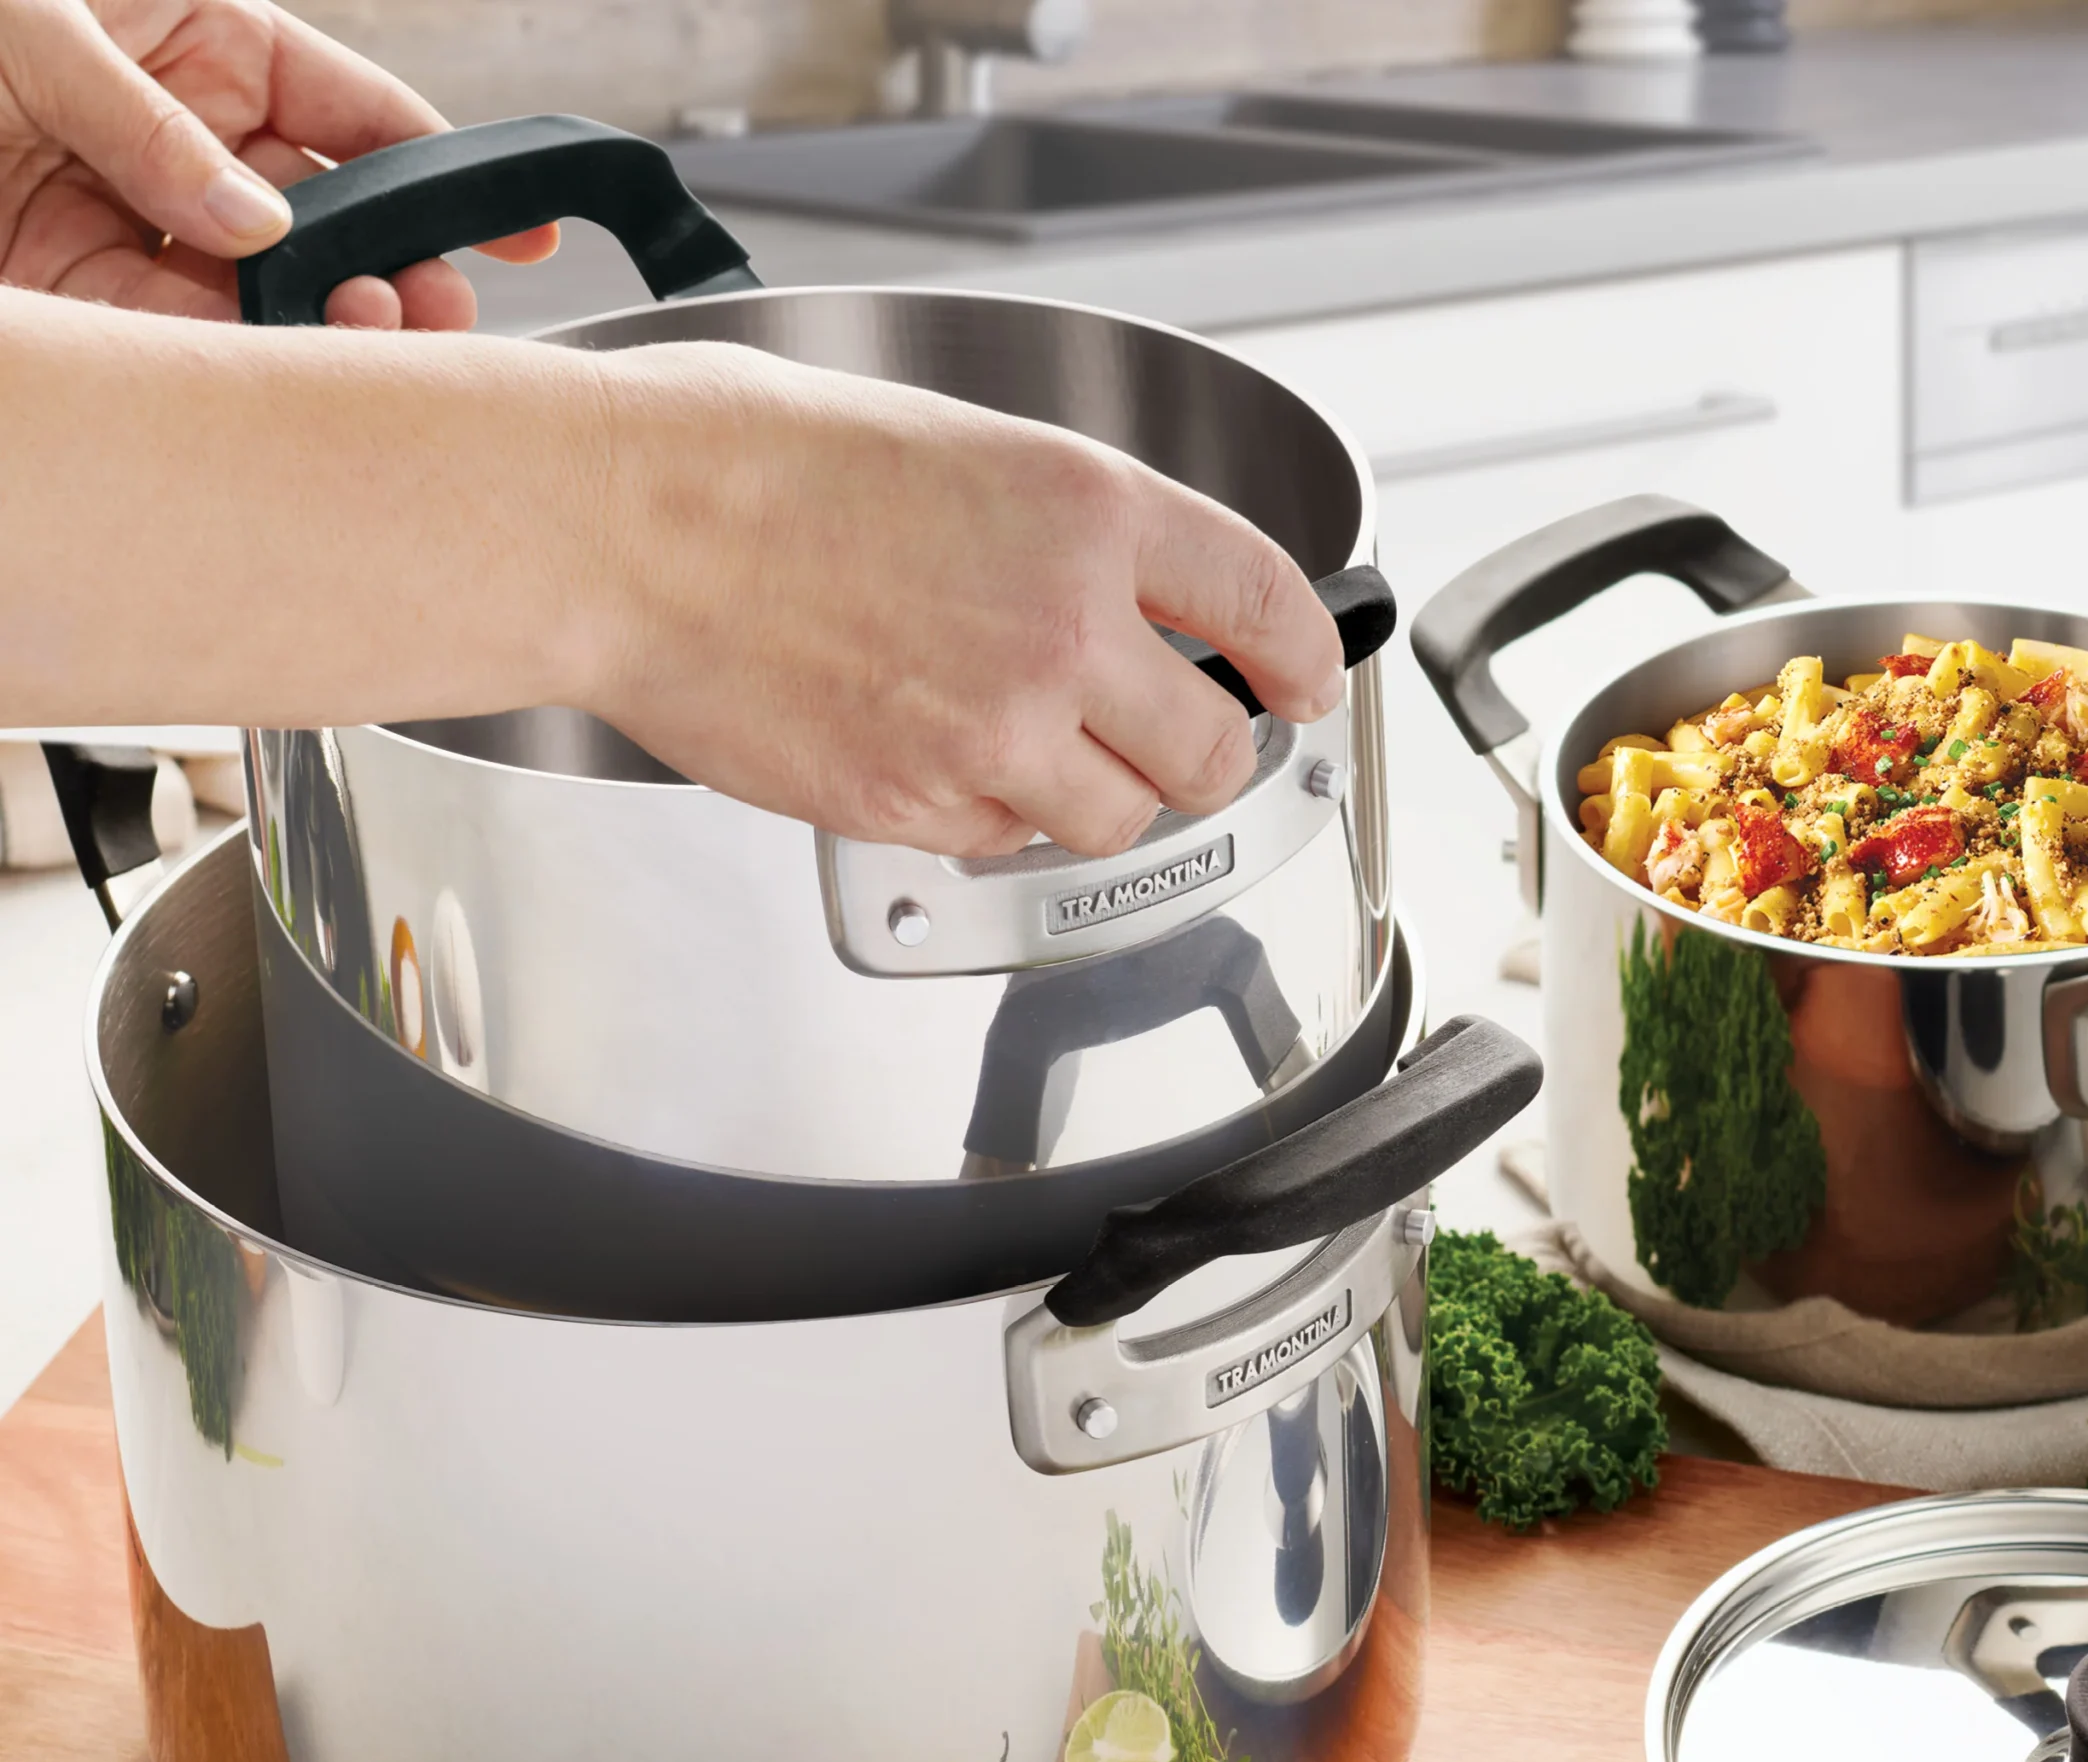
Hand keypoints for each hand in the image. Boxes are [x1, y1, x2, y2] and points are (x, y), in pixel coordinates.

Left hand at [0, 0, 552, 324]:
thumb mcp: (30, 20)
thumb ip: (145, 119)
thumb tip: (252, 223)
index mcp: (195, 44)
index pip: (351, 116)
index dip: (439, 171)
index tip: (513, 226)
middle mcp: (182, 148)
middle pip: (330, 226)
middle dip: (392, 272)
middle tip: (424, 312)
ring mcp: (138, 232)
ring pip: (271, 304)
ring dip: (325, 335)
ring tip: (358, 344)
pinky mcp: (87, 311)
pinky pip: (184, 350)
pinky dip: (236, 375)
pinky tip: (278, 381)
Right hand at [587, 349, 1348, 860]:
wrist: (628, 527)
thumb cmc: (755, 461)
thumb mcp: (960, 446)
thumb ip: (1069, 532)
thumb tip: (1133, 599)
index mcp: (1086, 510)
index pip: (1265, 600)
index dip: (1309, 653)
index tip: (1312, 676)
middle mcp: (1064, 628)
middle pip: (1215, 748)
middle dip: (1204, 751)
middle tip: (1172, 738)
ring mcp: (997, 732)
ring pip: (1121, 821)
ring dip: (1094, 796)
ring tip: (1020, 740)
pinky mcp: (922, 809)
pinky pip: (1006, 843)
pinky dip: (988, 816)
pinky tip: (928, 749)